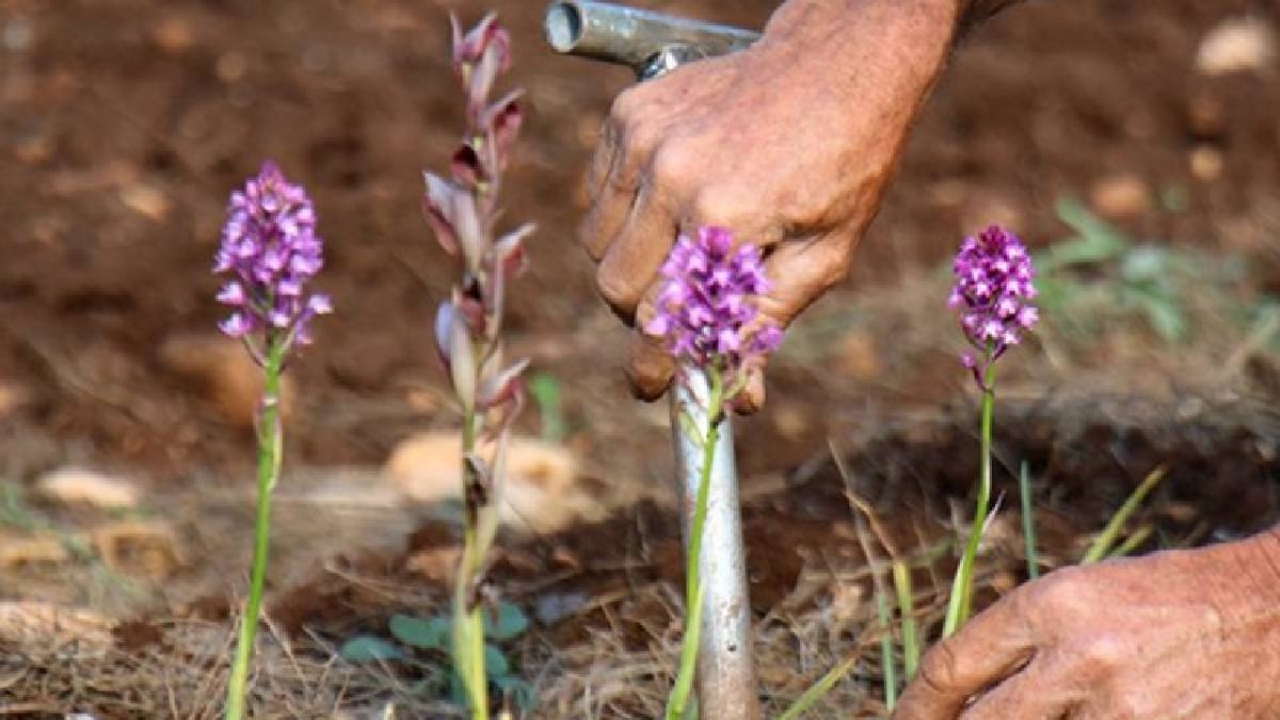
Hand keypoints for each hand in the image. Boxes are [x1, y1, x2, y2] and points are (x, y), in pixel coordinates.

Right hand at [580, 0, 959, 410]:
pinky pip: (596, 193)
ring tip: (681, 248)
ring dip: (630, 264)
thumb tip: (739, 399)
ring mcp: (642, 138)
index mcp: (724, 217)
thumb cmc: (843, 163)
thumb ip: (766, 326)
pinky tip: (669, 204)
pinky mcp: (628, 113)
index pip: (662, 319)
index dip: (653, 366)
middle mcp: (671, 175)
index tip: (651, 388)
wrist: (837, 63)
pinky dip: (621, 215)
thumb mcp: (824, 255)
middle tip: (681, 310)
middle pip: (615, 287)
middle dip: (643, 314)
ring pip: (596, 243)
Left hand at [895, 530, 1279, 718]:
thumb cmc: (1169, 601)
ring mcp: (1122, 709)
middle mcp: (1079, 656)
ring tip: (1041, 715)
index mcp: (1052, 604)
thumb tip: (963, 696)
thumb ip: (1025, 642)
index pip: (954, 664)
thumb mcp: (1086, 596)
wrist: (1269, 615)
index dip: (917, 705)